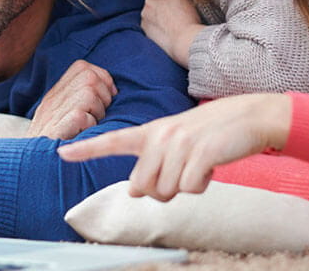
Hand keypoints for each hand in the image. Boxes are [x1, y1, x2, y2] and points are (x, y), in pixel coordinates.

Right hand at [27, 60, 116, 139]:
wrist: (33, 164)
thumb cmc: (57, 144)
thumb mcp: (64, 117)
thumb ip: (80, 100)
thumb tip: (110, 90)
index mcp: (56, 93)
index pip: (82, 67)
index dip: (102, 77)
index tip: (107, 97)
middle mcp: (53, 99)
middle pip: (89, 77)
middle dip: (104, 94)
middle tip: (99, 113)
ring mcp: (53, 112)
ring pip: (89, 93)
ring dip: (99, 111)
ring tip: (91, 124)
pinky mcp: (57, 127)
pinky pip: (83, 115)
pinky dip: (90, 125)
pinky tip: (84, 133)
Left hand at [58, 93, 291, 200]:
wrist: (247, 116)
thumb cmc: (210, 133)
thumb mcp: (177, 139)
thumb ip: (152, 161)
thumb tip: (134, 191)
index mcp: (152, 131)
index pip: (112, 141)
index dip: (86, 150)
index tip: (61, 153)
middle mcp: (161, 136)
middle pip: (141, 187)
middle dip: (160, 190)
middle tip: (181, 173)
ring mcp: (180, 144)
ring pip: (166, 192)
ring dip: (185, 187)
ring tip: (198, 165)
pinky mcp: (200, 153)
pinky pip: (189, 189)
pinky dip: (201, 185)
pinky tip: (210, 168)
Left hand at [141, 0, 202, 67]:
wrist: (185, 40)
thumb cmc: (190, 20)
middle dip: (159, 5)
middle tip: (171, 14)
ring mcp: (144, 13)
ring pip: (149, 12)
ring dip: (155, 16)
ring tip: (169, 25)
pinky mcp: (143, 26)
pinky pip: (148, 24)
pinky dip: (154, 27)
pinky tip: (164, 32)